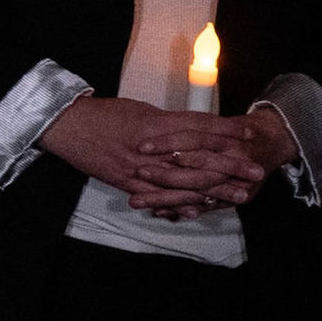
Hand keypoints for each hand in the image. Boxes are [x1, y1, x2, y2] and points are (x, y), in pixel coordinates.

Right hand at [42, 93, 267, 217]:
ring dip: (213, 190)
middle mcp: (150, 146)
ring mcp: (138, 166)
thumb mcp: (139, 110)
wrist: (65, 125)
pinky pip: (157, 196)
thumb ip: (166, 122)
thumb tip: (190, 128)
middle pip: (198, 157)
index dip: (225, 132)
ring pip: (182, 181)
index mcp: (155, 123)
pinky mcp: (125, 181)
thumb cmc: (101, 114)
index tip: (248, 137)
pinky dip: (178, 204)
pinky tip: (197, 210)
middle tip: (256, 172)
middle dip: (230, 166)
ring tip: (238, 195)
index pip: (198, 127)